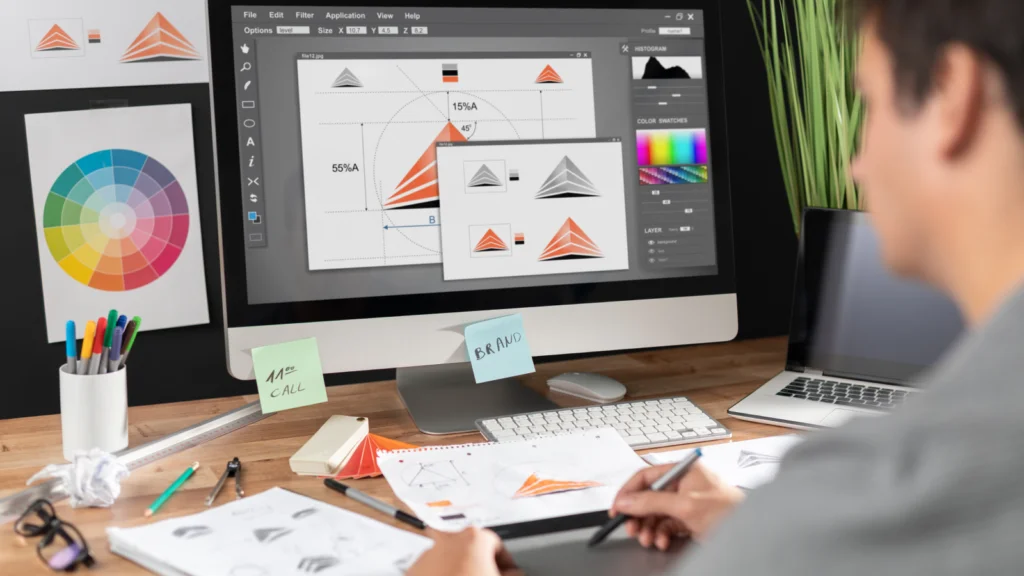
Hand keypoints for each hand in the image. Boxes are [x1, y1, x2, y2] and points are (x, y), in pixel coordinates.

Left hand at [407, 526, 520, 575]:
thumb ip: (513, 574)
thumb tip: (515, 573)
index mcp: (474, 539)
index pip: (497, 545)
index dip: (505, 562)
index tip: (509, 572)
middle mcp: (449, 540)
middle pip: (471, 549)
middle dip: (480, 565)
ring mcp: (428, 555)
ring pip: (449, 560)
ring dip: (459, 571)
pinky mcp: (413, 571)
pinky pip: (432, 571)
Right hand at [610, 461, 744, 549]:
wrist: (752, 534)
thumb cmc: (730, 512)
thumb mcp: (685, 506)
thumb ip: (651, 502)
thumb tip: (627, 500)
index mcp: (684, 470)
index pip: (647, 476)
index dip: (629, 491)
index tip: (617, 507)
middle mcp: (685, 483)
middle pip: (649, 497)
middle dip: (639, 515)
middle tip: (631, 528)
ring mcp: (688, 502)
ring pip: (657, 514)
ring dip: (649, 528)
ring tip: (648, 539)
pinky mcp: (692, 519)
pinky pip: (668, 525)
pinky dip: (662, 534)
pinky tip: (662, 541)